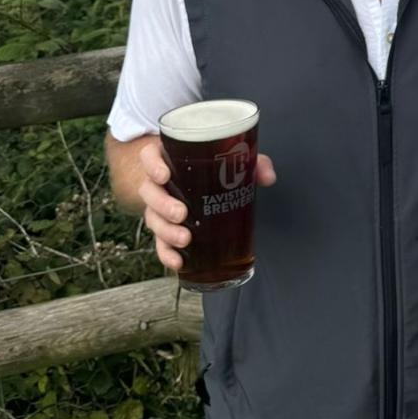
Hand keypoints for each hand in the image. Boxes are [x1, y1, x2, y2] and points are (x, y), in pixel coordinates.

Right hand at [141, 137, 276, 273]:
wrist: (189, 183)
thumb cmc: (208, 167)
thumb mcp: (228, 159)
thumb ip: (251, 163)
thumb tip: (268, 177)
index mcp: (169, 159)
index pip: (149, 156)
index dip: (152, 165)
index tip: (164, 175)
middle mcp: (158, 184)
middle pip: (149, 191)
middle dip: (163, 204)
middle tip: (181, 213)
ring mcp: (157, 207)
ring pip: (152, 218)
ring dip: (166, 231)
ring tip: (185, 239)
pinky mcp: (163, 229)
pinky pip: (159, 243)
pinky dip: (166, 254)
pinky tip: (179, 262)